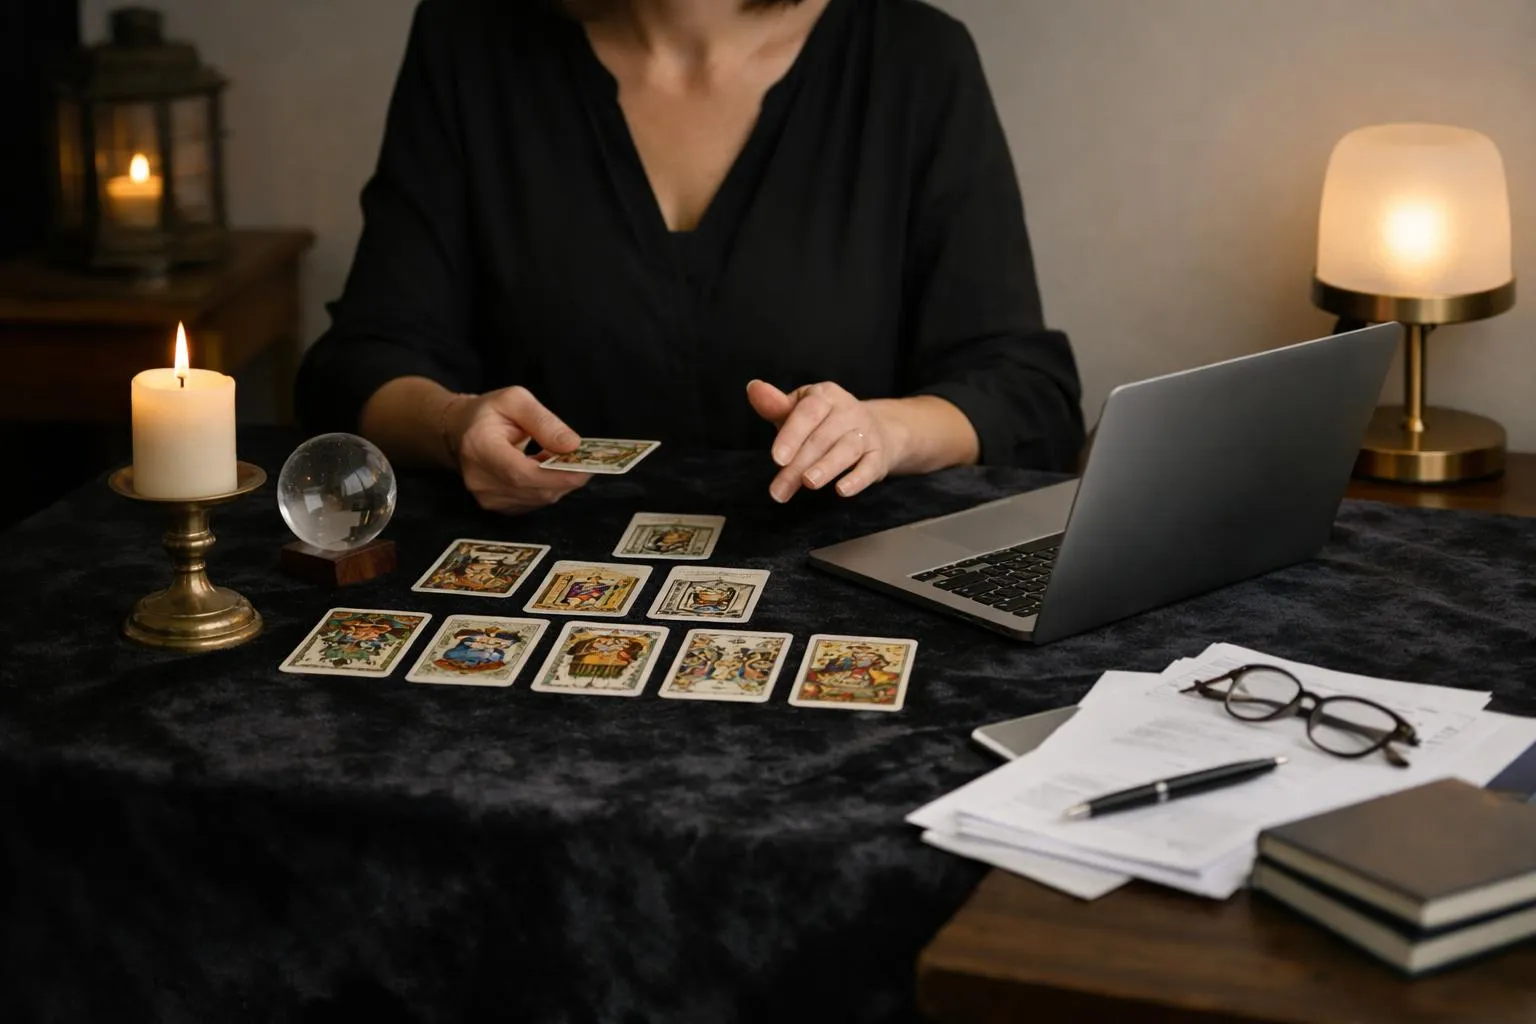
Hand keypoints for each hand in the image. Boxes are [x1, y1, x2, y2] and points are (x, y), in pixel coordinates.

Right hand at [445, 385, 589, 513]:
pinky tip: (547, 470)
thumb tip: (572, 445)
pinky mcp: (497, 507)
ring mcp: (487, 498)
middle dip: (566, 477)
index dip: (557, 474)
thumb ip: (544, 421)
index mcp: (479, 448)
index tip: (585, 467)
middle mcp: (480, 479)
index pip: (521, 472)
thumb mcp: (515, 400)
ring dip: (558, 482)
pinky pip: (533, 502)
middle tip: (585, 460)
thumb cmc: (487, 413)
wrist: (459, 433)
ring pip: (538, 499)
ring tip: (561, 459)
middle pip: (534, 490)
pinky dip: (547, 487)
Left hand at [746, 379, 901, 502]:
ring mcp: (866, 432)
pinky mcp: (878, 455)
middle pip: (821, 438)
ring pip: (846, 449)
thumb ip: (775, 405)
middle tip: (780, 490)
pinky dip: (857, 479)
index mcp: (825, 395)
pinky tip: (842, 490)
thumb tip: (753, 388)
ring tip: (809, 483)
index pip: (807, 413)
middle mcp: (848, 410)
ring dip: (827, 467)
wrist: (875, 428)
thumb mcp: (798, 410)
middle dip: (798, 465)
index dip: (791, 436)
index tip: (777, 458)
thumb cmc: (824, 422)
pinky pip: (869, 466)